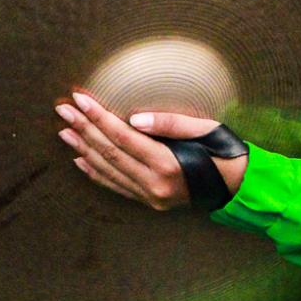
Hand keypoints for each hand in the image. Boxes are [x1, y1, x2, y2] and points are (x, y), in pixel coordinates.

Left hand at [56, 90, 247, 210]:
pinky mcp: (149, 201)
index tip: (80, 99)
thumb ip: (169, 123)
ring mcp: (150, 196)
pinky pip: (115, 186)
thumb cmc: (223, 152)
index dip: (99, 117)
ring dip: (83, 149)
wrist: (238, 186)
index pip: (123, 137)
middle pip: (109, 153)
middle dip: (83, 129)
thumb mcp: (204, 129)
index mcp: (168, 164)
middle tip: (63, 110)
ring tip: (65, 130)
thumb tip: (133, 120)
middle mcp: (155, 184)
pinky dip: (95, 172)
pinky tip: (80, 159)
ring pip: (108, 171)